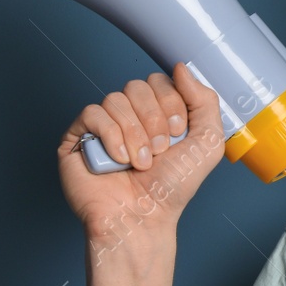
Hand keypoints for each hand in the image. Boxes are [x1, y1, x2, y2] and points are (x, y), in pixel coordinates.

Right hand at [58, 62, 226, 249]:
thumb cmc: (172, 187)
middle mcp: (129, 116)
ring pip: (116, 99)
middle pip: (138, 86)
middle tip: (161, 150)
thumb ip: (205, 100)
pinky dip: (112, 136)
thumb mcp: (207, 142)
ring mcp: (103, 125)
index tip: (179, 133)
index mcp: (158, 113)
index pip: (161, 81)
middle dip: (155, 120)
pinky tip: (119, 160)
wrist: (143, 217)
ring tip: (141, 162)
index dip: (173, 104)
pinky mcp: (79, 137)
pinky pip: (92, 113)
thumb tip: (181, 67)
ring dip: (136, 134)